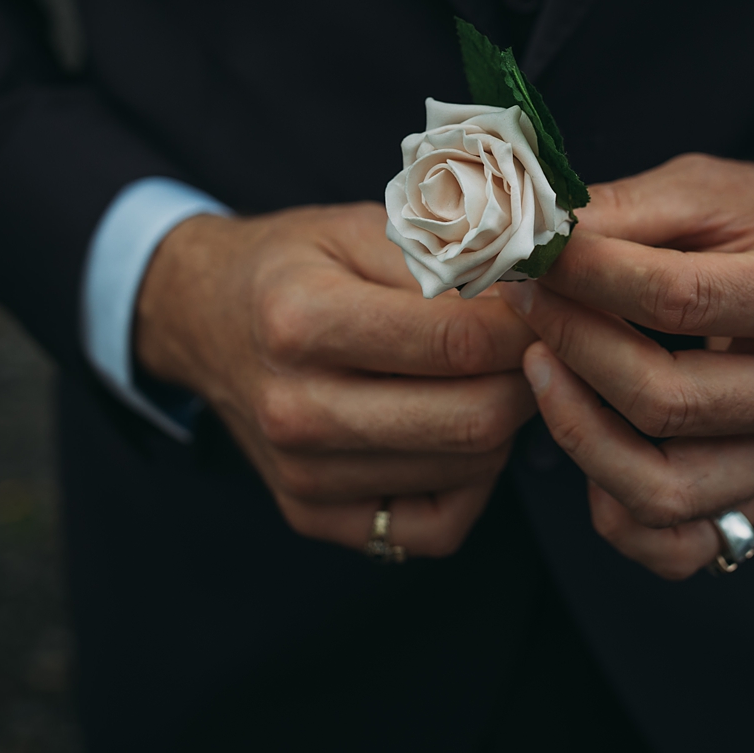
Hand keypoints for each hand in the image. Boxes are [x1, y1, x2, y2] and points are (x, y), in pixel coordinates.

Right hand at [136, 203, 537, 557]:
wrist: (205, 320)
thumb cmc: (296, 265)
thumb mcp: (362, 228)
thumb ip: (447, 258)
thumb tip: (539, 291)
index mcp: (301, 321)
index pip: (458, 342)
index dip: (527, 323)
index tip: (548, 302)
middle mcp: (294, 410)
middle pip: (473, 419)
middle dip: (529, 378)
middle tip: (538, 343)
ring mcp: (301, 475)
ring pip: (468, 471)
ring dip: (504, 424)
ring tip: (491, 375)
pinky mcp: (313, 517)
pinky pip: (437, 526)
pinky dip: (471, 483)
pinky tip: (455, 431)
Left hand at [508, 153, 753, 578]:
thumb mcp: (701, 189)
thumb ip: (620, 213)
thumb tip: (528, 238)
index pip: (678, 300)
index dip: (587, 280)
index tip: (530, 257)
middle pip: (666, 401)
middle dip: (572, 348)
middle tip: (523, 302)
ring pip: (664, 489)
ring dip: (577, 431)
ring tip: (538, 368)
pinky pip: (677, 546)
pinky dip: (615, 511)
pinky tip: (585, 441)